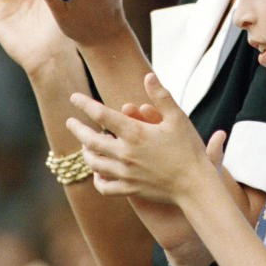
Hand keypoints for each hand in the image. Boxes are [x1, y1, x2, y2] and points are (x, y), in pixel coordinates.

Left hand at [66, 74, 224, 204]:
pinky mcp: (130, 189)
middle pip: (90, 141)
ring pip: (94, 163)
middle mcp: (125, 154)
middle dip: (77, 129)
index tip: (74, 97)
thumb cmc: (189, 149)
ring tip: (84, 145)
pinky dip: (97, 179)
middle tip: (70, 122)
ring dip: (86, 152)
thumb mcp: (178, 118)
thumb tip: (148, 76)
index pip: (101, 114)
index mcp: (135, 133)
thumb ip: (161, 96)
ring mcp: (126, 174)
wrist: (195, 185)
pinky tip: (97, 172)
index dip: (84, 104)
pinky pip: (104, 186)